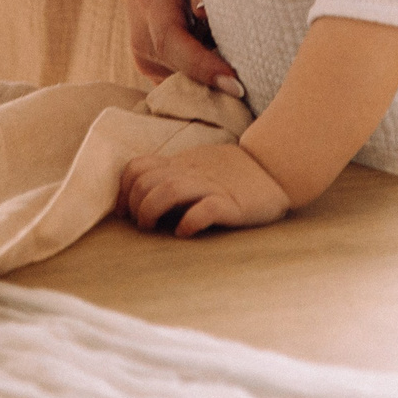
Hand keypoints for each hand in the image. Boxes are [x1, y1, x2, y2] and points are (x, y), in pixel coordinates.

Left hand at [121, 142, 288, 236]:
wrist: (273, 168)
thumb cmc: (230, 174)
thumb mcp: (195, 168)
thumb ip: (171, 176)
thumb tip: (139, 199)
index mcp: (179, 165)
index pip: (137, 167)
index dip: (124, 189)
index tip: (125, 211)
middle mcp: (190, 173)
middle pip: (146, 181)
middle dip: (134, 205)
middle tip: (141, 224)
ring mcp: (210, 187)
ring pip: (168, 191)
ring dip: (152, 210)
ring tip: (153, 228)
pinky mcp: (231, 204)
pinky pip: (205, 210)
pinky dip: (189, 222)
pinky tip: (185, 232)